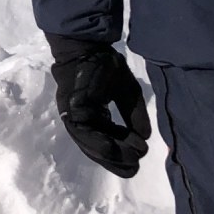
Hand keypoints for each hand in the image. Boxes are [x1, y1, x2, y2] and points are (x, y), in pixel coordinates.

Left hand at [49, 36, 151, 177]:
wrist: (86, 46)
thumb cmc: (105, 66)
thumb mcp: (128, 92)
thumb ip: (134, 114)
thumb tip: (145, 138)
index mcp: (95, 117)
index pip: (107, 141)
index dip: (120, 156)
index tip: (135, 165)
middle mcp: (82, 120)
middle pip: (97, 148)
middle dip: (116, 160)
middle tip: (134, 167)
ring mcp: (74, 115)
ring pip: (88, 143)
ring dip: (107, 154)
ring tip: (127, 162)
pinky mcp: (69, 109)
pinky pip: (81, 130)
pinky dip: (94, 141)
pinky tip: (108, 148)